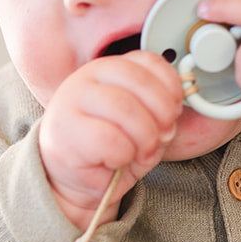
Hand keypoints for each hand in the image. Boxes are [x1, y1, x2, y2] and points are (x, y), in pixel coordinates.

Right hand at [38, 51, 183, 230]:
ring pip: (126, 109)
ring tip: (141, 153)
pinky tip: (116, 161)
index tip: (175, 111)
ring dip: (145, 138)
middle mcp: (87, 77)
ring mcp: (72, 100)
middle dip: (162, 115)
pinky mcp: (65, 131)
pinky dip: (123, 156)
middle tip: (163, 136)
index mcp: (109, 69)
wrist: (73, 180)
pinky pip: (110, 140)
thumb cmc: (109, 150)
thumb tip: (173, 111)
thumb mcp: (143, 124)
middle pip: (140, 82)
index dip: (170, 87)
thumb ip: (159, 110)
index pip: (147, 61)